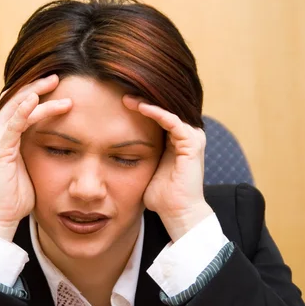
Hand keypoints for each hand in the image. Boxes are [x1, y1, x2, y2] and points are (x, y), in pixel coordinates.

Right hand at [0, 74, 71, 240]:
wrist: (0, 216)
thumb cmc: (17, 195)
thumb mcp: (32, 166)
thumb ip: (39, 150)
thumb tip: (61, 143)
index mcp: (4, 135)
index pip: (19, 105)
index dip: (36, 92)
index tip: (57, 85)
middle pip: (17, 99)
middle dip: (37, 86)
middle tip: (58, 76)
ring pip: (17, 107)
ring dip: (36, 93)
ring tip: (55, 83)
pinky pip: (13, 124)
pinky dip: (24, 110)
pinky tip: (36, 100)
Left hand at [122, 96, 212, 240]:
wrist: (177, 213)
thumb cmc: (161, 197)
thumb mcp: (145, 169)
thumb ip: (137, 156)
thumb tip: (113, 151)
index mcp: (177, 140)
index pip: (158, 115)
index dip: (139, 107)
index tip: (117, 102)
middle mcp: (187, 136)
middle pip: (164, 109)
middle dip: (142, 100)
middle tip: (120, 92)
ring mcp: (192, 138)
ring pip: (168, 111)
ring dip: (147, 103)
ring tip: (126, 98)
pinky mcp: (192, 144)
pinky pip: (172, 121)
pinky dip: (156, 112)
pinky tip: (140, 107)